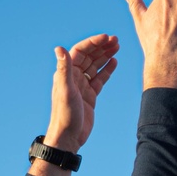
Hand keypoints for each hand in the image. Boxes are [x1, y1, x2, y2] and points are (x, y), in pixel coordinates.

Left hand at [43, 34, 118, 154]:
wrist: (68, 137)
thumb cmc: (64, 115)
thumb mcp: (65, 90)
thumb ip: (64, 69)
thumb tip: (59, 48)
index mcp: (66, 73)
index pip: (80, 51)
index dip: (92, 43)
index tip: (106, 37)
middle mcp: (74, 77)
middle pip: (89, 56)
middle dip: (101, 47)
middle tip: (116, 40)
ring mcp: (82, 86)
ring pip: (95, 66)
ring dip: (105, 55)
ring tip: (117, 46)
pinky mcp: (90, 96)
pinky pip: (99, 79)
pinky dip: (107, 70)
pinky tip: (115, 62)